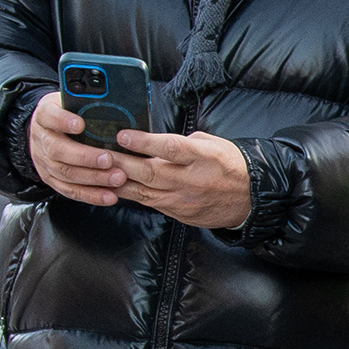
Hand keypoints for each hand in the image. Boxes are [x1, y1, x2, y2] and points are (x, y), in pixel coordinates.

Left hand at [28, 92, 253, 228]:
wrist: (251, 200)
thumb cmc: (232, 166)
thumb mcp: (214, 144)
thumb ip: (184, 142)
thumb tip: (156, 140)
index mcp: (204, 158)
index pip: (169, 149)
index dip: (143, 142)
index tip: (122, 134)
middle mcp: (192, 181)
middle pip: (149, 172)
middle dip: (120, 162)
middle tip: (98, 152)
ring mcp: (184, 201)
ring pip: (143, 191)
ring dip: (118, 181)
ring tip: (97, 171)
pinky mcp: (178, 214)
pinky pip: (149, 203)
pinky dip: (129, 194)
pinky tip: (113, 187)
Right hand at [29, 90, 129, 206]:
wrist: (46, 130)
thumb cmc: (67, 114)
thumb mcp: (72, 101)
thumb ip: (88, 103)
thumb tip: (117, 104)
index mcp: (45, 115)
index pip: (49, 116)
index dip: (63, 120)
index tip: (80, 124)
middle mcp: (41, 139)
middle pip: (57, 150)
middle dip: (85, 157)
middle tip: (109, 159)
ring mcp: (44, 161)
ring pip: (65, 173)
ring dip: (93, 178)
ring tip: (116, 178)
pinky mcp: (51, 178)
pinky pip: (70, 190)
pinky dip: (91, 195)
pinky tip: (108, 195)